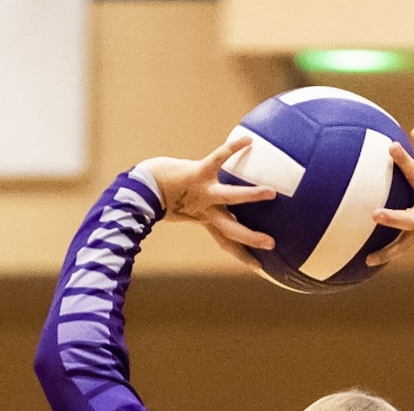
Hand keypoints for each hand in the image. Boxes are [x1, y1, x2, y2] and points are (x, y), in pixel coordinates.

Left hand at [135, 137, 275, 271]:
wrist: (142, 188)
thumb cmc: (160, 196)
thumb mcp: (182, 207)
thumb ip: (197, 207)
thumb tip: (204, 204)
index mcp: (205, 220)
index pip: (227, 244)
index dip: (243, 257)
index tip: (259, 267)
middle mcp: (207, 210)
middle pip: (232, 229)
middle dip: (251, 238)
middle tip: (271, 244)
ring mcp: (203, 192)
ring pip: (230, 196)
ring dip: (250, 196)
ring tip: (271, 193)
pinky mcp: (198, 172)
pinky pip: (218, 157)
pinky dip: (233, 148)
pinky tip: (249, 140)